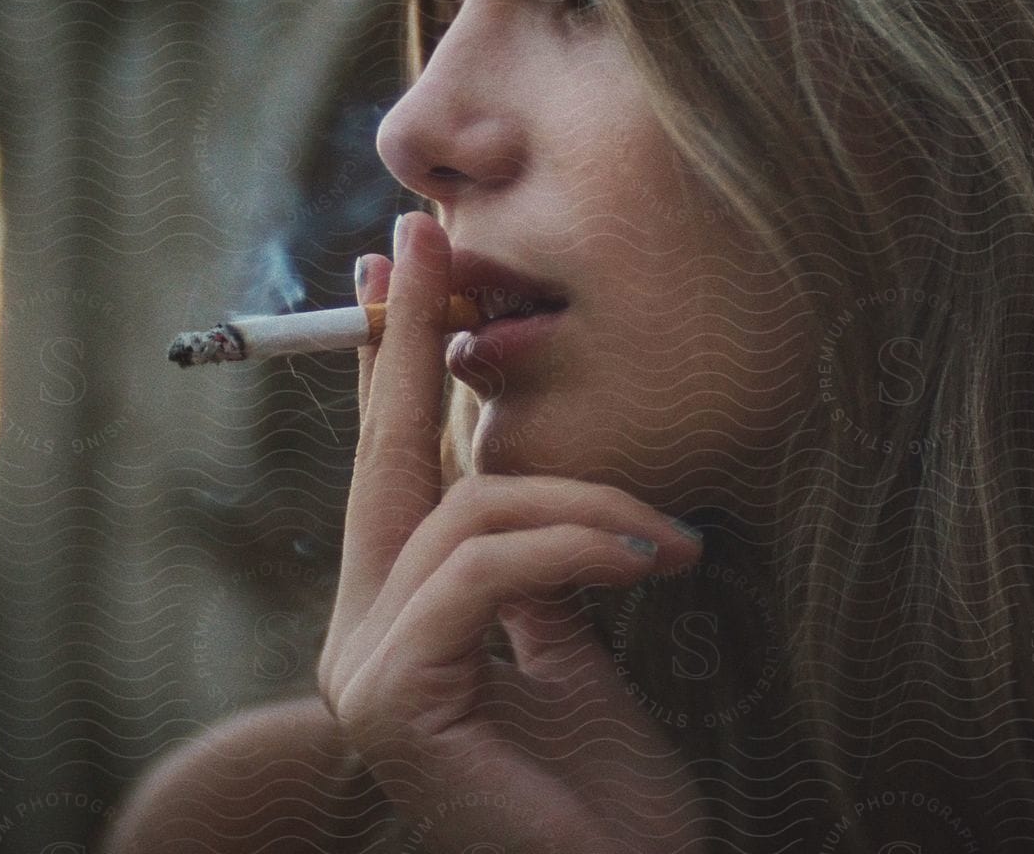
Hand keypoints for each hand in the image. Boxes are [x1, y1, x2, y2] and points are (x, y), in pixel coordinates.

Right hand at [316, 210, 711, 853]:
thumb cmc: (607, 796)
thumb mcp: (572, 653)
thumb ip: (534, 574)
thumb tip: (532, 482)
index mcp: (400, 619)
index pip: (394, 469)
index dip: (395, 366)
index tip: (399, 269)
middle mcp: (362, 635)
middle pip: (387, 460)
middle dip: (409, 340)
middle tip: (426, 238)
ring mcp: (366, 671)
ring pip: (462, 515)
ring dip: (581, 502)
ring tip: (671, 539)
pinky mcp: (394, 698)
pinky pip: (482, 574)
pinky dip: (573, 548)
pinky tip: (651, 557)